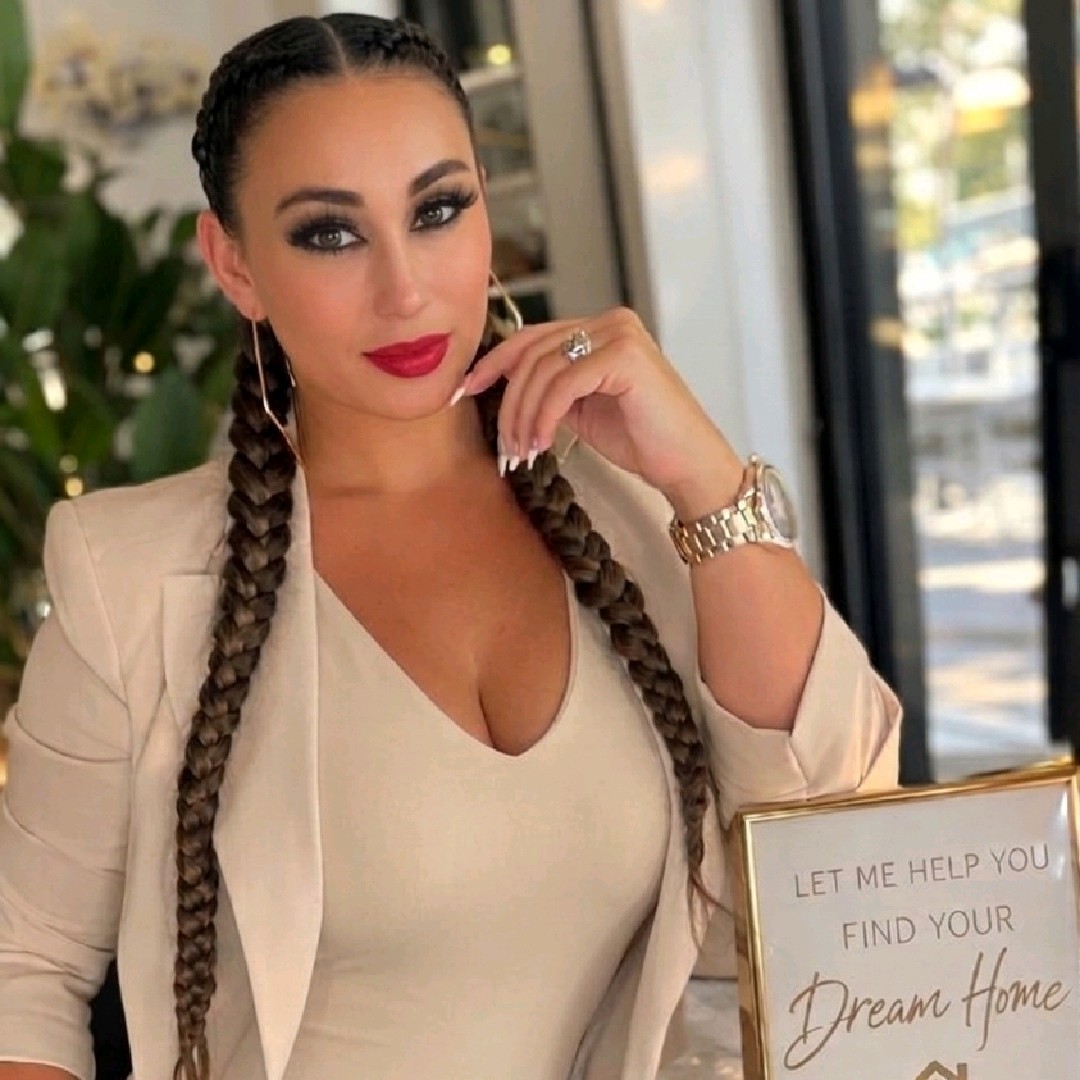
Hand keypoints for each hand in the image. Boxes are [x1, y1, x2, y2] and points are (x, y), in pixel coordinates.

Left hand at [458, 307, 743, 513]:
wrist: (686, 464)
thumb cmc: (641, 439)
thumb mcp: (581, 409)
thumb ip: (550, 389)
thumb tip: (501, 386)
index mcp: (599, 329)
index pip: (532, 338)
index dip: (493, 364)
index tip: (465, 392)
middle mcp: (610, 322)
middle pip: (532, 353)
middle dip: (508, 402)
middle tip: (506, 445)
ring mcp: (619, 334)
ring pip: (543, 369)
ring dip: (524, 415)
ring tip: (524, 451)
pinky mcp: (625, 356)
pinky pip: (564, 384)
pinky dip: (545, 416)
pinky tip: (544, 443)